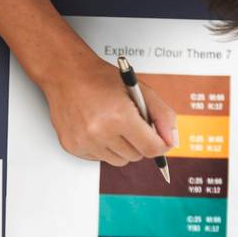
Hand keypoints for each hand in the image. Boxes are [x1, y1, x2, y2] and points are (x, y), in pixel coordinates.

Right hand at [39, 50, 178, 166]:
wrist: (67, 75)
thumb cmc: (101, 79)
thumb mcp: (141, 90)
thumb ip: (163, 115)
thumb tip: (171, 139)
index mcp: (120, 116)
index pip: (151, 148)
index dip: (161, 145)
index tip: (161, 140)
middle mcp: (100, 132)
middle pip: (136, 156)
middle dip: (139, 142)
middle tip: (132, 124)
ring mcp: (85, 142)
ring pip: (118, 160)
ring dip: (122, 147)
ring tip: (114, 126)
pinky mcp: (73, 147)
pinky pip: (100, 159)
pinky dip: (104, 148)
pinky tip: (98, 129)